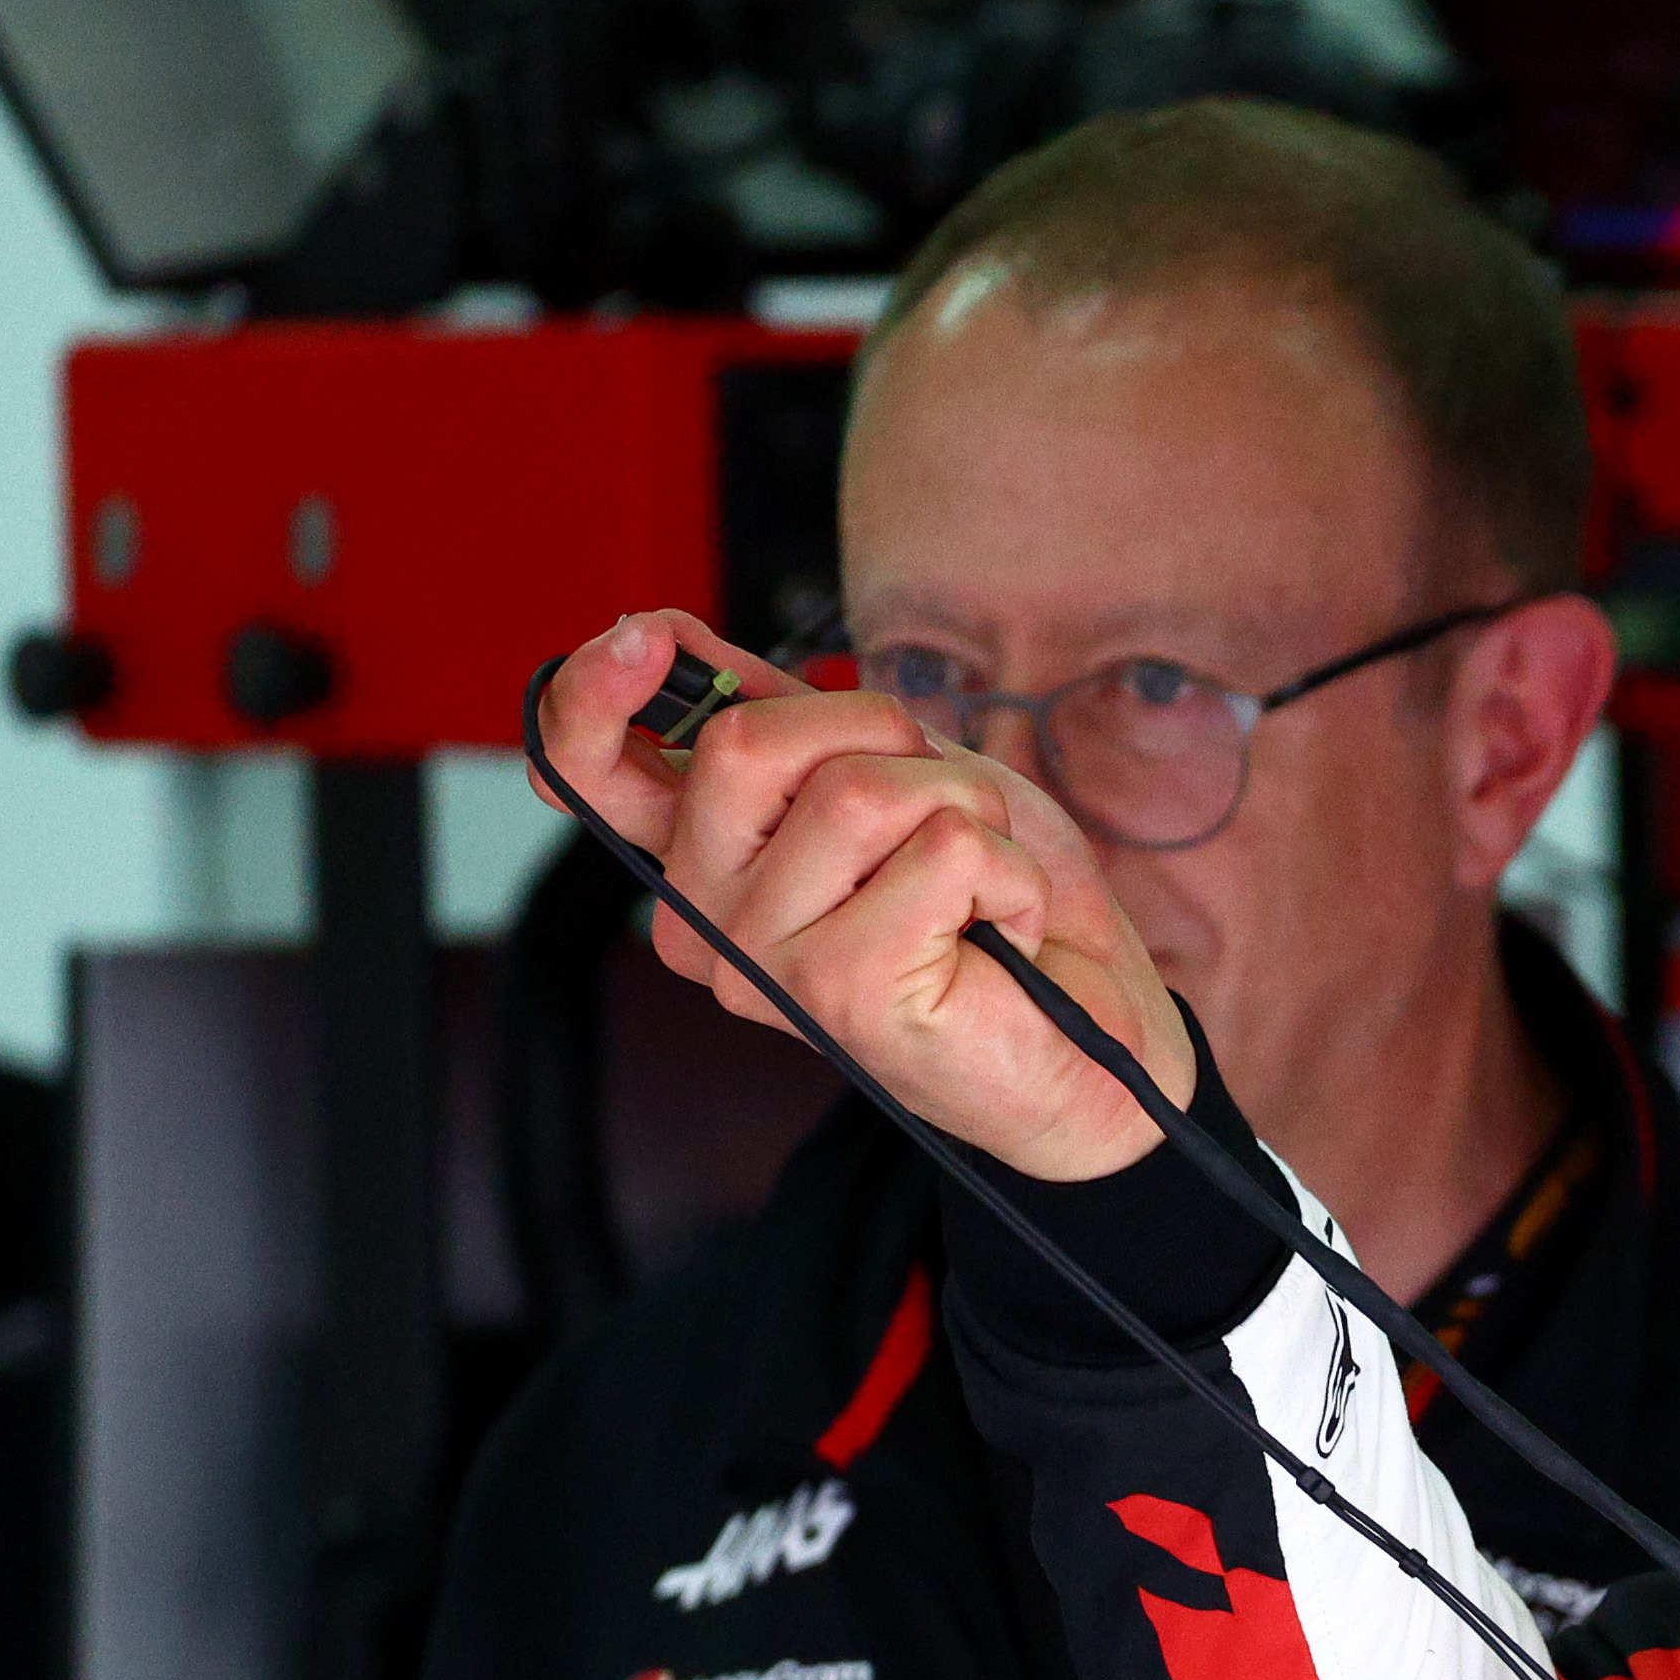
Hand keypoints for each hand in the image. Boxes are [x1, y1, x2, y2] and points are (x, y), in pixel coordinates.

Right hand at [532, 610, 1196, 1183]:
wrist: (1089, 1040)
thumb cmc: (988, 908)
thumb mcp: (892, 783)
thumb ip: (792, 726)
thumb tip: (680, 644)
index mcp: (702, 862)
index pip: (590, 772)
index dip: (592, 694)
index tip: (644, 638)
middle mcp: (705, 919)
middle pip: (747, 742)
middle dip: (880, 732)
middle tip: (937, 806)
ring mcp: (763, 963)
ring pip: (860, 790)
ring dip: (966, 810)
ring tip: (977, 885)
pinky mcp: (842, 991)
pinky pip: (945, 850)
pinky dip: (1009, 872)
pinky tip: (1002, 932)